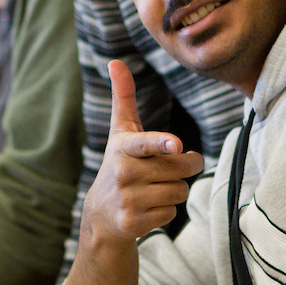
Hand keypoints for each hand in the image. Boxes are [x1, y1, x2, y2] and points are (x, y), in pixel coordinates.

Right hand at [81, 60, 203, 244]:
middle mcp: (123, 173)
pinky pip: (171, 213)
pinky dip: (165, 211)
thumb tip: (115, 61)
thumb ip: (123, 97)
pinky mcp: (133, 223)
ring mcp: (127, 199)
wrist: (101, 213)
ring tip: (152, 189)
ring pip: (179, 191)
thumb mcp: (120, 131)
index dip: (163, 143)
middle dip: (184, 167)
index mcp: (123, 147)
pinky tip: (147, 207)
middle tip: (170, 167)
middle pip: (179, 168)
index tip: (176, 146)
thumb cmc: (120, 163)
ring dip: (174, 190)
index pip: (146, 143)